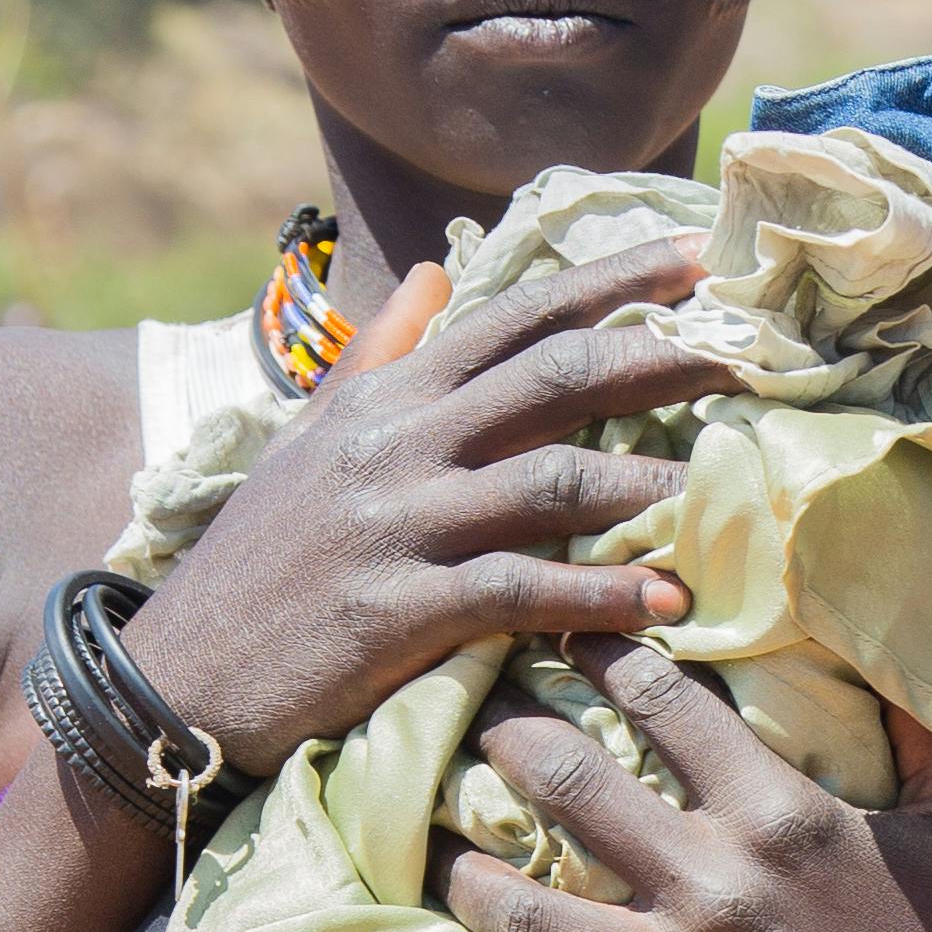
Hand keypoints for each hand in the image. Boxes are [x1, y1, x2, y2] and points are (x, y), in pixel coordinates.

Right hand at [115, 240, 735, 761]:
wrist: (180, 672)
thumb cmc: (263, 557)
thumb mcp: (311, 437)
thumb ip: (382, 352)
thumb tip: (443, 271)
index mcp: (387, 395)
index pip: (516, 316)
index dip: (613, 284)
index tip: (698, 259)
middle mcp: (397, 443)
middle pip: (553, 378)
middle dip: (660, 361)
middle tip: (751, 360)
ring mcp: (397, 524)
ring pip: (552, 482)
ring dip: (652, 488)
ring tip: (733, 495)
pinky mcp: (398, 610)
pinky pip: (520, 590)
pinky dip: (600, 595)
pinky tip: (666, 600)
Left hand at [438, 640, 931, 931]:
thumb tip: (905, 649)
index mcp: (780, 817)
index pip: (656, 700)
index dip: (598, 651)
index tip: (565, 636)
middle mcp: (715, 893)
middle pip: (564, 787)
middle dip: (505, 738)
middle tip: (480, 725)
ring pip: (526, 920)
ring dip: (472, 882)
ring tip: (452, 864)